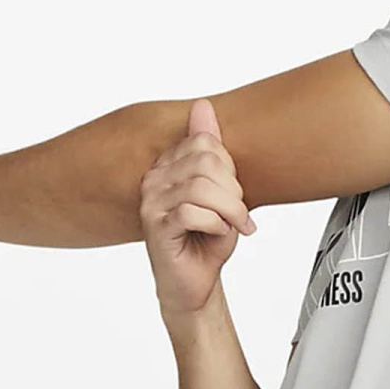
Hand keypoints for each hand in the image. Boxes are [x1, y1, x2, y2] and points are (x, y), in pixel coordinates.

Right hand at [142, 99, 256, 315]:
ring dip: (229, 210)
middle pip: (205, 162)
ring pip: (201, 187)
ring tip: (232, 226)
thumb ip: (213, 152)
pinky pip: (191, 213)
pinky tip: (216, 235)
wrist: (195, 283)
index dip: (229, 168)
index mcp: (168, 165)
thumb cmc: (207, 239)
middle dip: (232, 190)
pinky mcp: (154, 227)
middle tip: (238, 214)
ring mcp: (150, 202)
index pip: (204, 142)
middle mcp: (154, 179)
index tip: (235, 195)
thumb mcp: (220, 191)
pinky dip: (215, 225)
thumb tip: (202, 105)